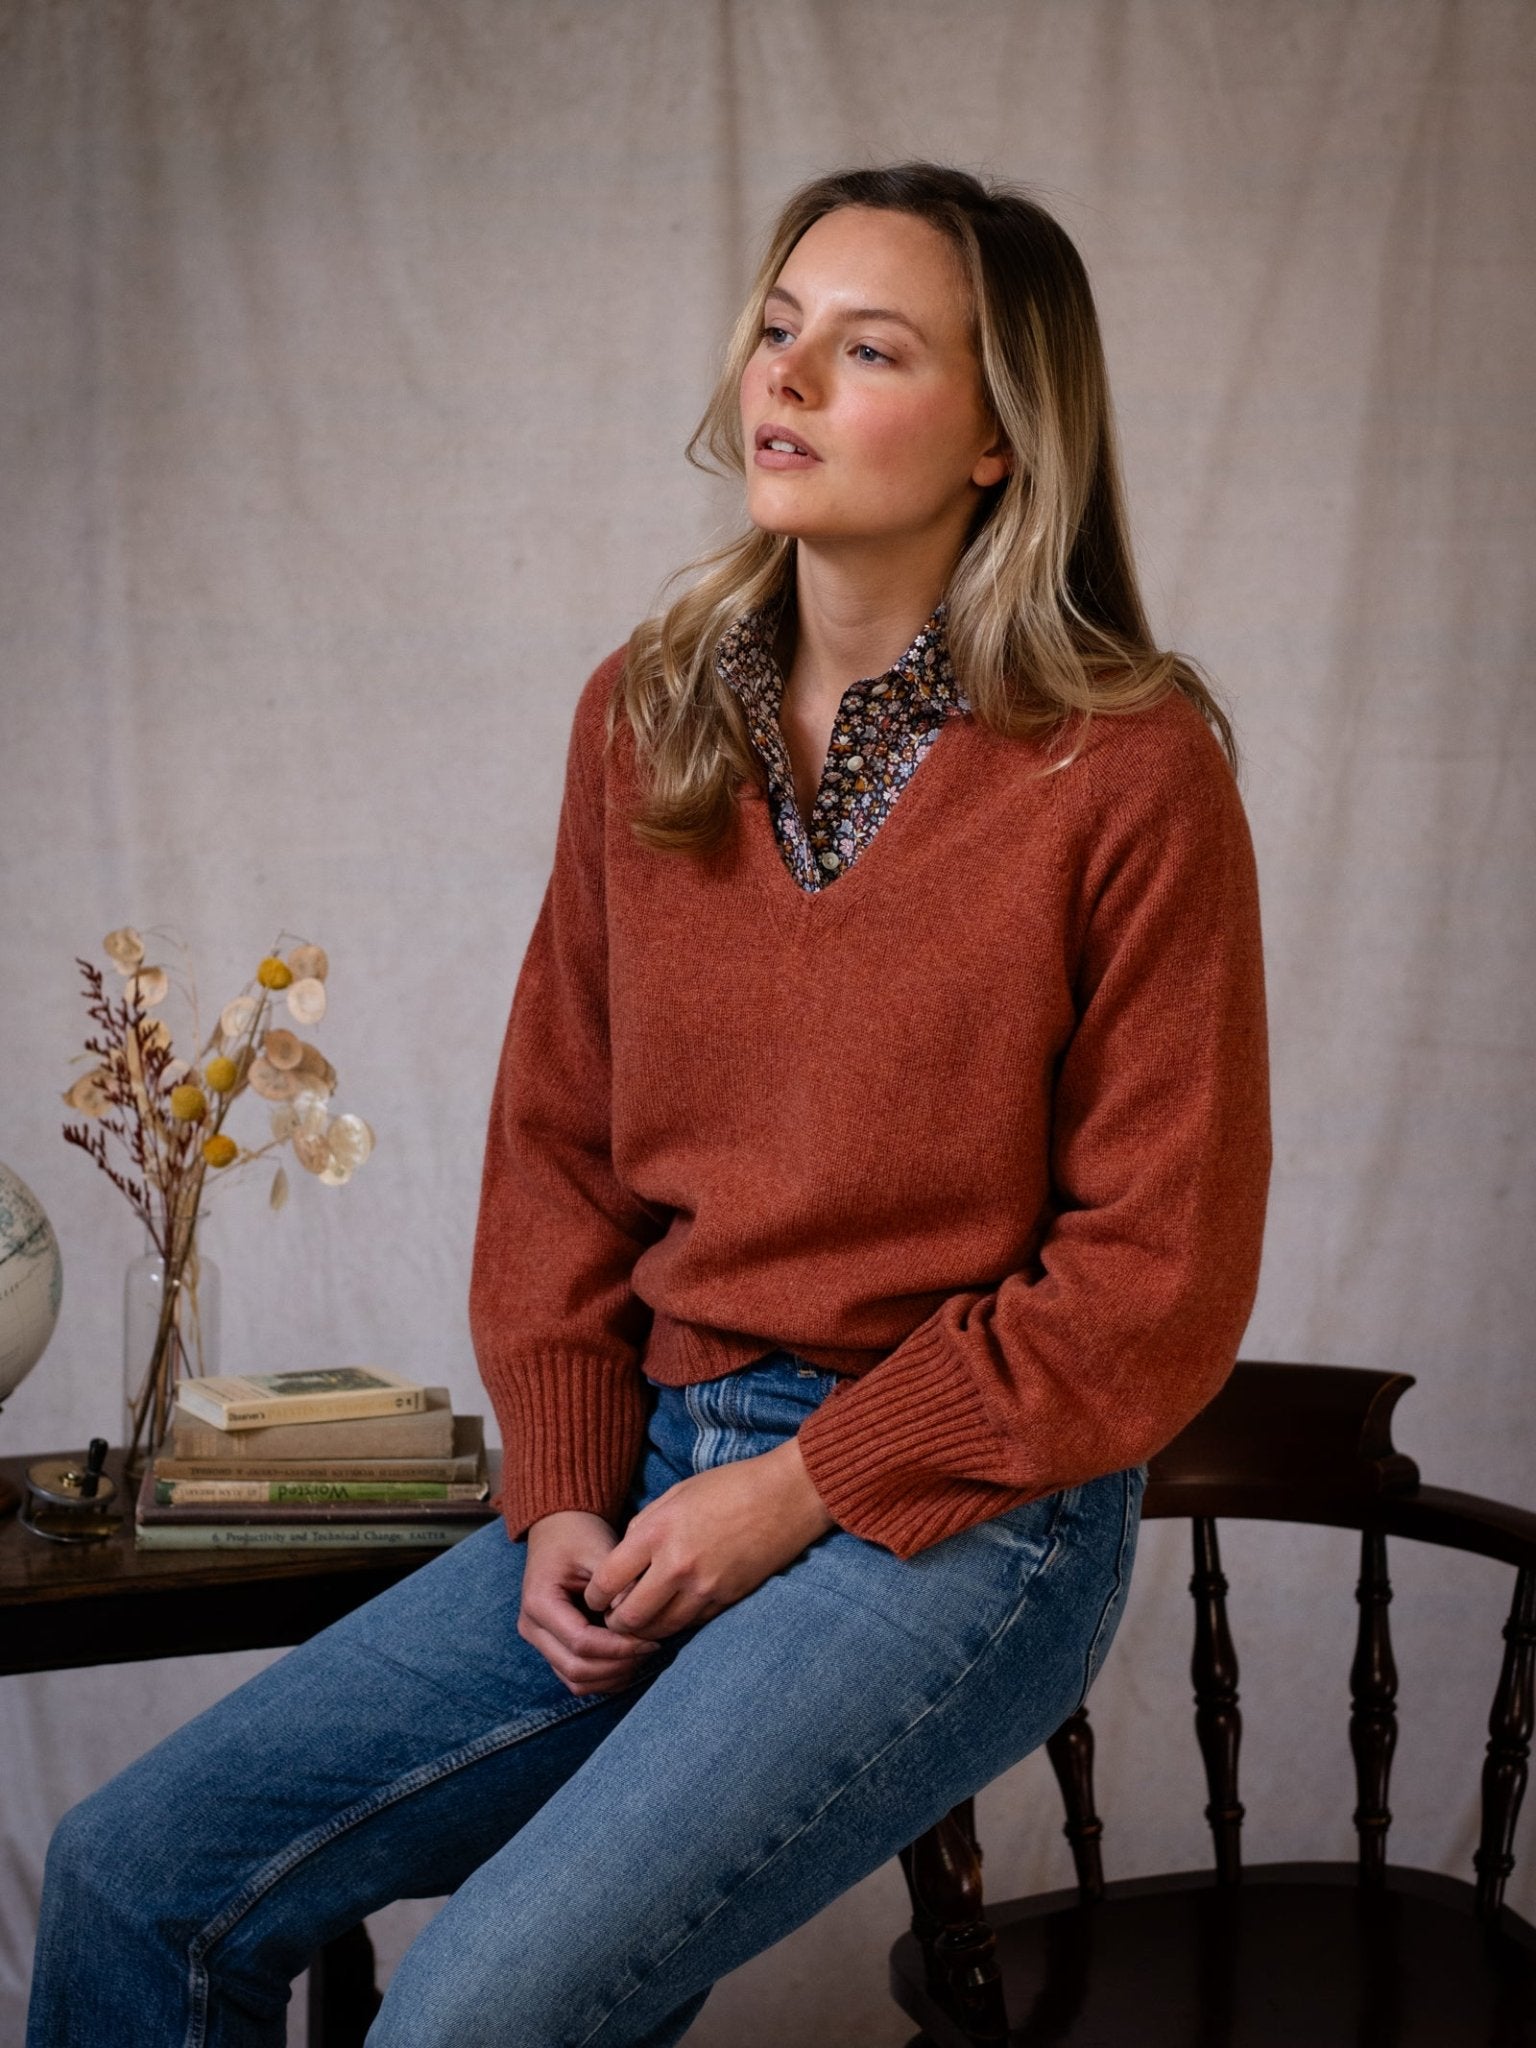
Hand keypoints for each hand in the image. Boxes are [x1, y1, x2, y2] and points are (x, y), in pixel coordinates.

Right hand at [520, 1509, 663, 1696]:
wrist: (559, 1528)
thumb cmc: (580, 1535)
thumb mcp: (600, 1550)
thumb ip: (617, 1585)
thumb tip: (639, 1618)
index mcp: (539, 1602)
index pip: (581, 1643)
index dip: (619, 1647)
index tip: (651, 1641)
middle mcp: (532, 1627)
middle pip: (576, 1669)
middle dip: (618, 1666)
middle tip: (651, 1649)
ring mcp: (539, 1640)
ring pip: (576, 1680)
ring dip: (612, 1676)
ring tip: (642, 1654)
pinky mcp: (551, 1646)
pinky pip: (576, 1677)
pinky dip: (604, 1676)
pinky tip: (630, 1658)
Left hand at [584, 1438, 836, 1640]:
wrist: (786, 1494)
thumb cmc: (729, 1486)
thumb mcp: (675, 1495)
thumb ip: (644, 1528)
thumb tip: (622, 1565)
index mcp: (656, 1532)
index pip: (607, 1581)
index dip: (594, 1597)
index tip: (595, 1599)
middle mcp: (676, 1565)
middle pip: (629, 1618)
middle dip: (616, 1623)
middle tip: (616, 1618)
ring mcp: (704, 1587)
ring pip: (660, 1629)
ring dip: (646, 1629)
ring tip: (643, 1620)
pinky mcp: (727, 1600)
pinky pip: (691, 1625)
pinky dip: (677, 1623)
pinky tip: (675, 1612)